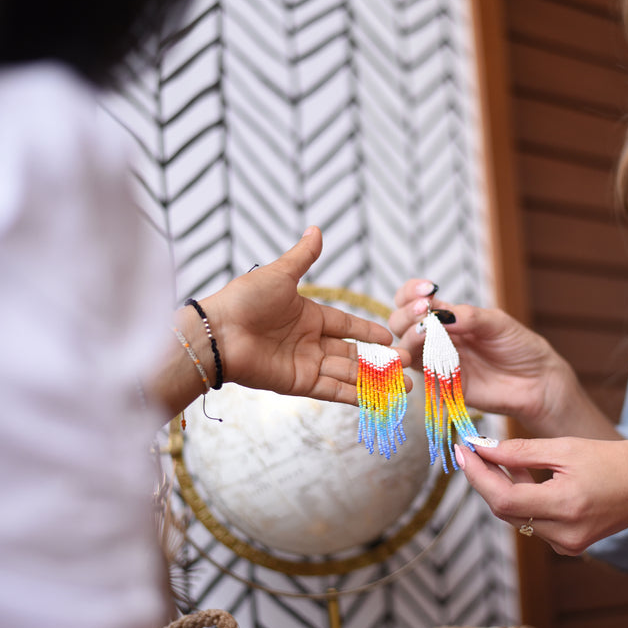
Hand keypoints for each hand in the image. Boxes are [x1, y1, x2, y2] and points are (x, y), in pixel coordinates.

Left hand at [202, 226, 407, 402]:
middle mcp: (309, 342)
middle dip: (381, 361)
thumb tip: (317, 229)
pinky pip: (333, 390)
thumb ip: (303, 257)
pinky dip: (356, 396)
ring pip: (349, 374)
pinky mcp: (298, 384)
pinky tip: (379, 399)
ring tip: (406, 385)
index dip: (369, 331)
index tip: (391, 336)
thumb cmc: (245, 299)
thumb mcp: (281, 274)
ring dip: (376, 381)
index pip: (347, 325)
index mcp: (308, 315)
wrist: (218, 333)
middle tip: (408, 364)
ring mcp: (305, 364)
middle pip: (353, 353)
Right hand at [389, 278, 580, 435]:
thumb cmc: (519, 347)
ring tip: (426, 331)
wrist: (537, 382)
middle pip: (401, 323)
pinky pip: (421, 375)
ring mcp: (438, 361)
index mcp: (448, 317)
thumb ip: (470, 317)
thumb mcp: (498, 323)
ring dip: (410, 337)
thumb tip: (440, 313)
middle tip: (424, 311)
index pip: (414, 300)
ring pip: (406, 348)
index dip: (411, 292)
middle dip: (407, 314)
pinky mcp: (443, 385)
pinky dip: (419, 363)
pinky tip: (429, 356)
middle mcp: (437, 338)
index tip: (426, 290)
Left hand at [454, 437, 627, 554]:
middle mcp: (564, 533)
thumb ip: (520, 451)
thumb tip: (483, 448)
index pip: (502, 499)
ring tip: (501, 456)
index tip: (462, 450)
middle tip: (473, 449)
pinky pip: (533, 521)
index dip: (477, 475)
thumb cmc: (617, 461)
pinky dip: (522, 498)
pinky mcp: (570, 544)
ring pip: (517, 516)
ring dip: (503, 487)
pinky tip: (523, 474)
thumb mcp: (566, 448)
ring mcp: (567, 544)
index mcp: (565, 506)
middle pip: (505, 510)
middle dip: (485, 479)